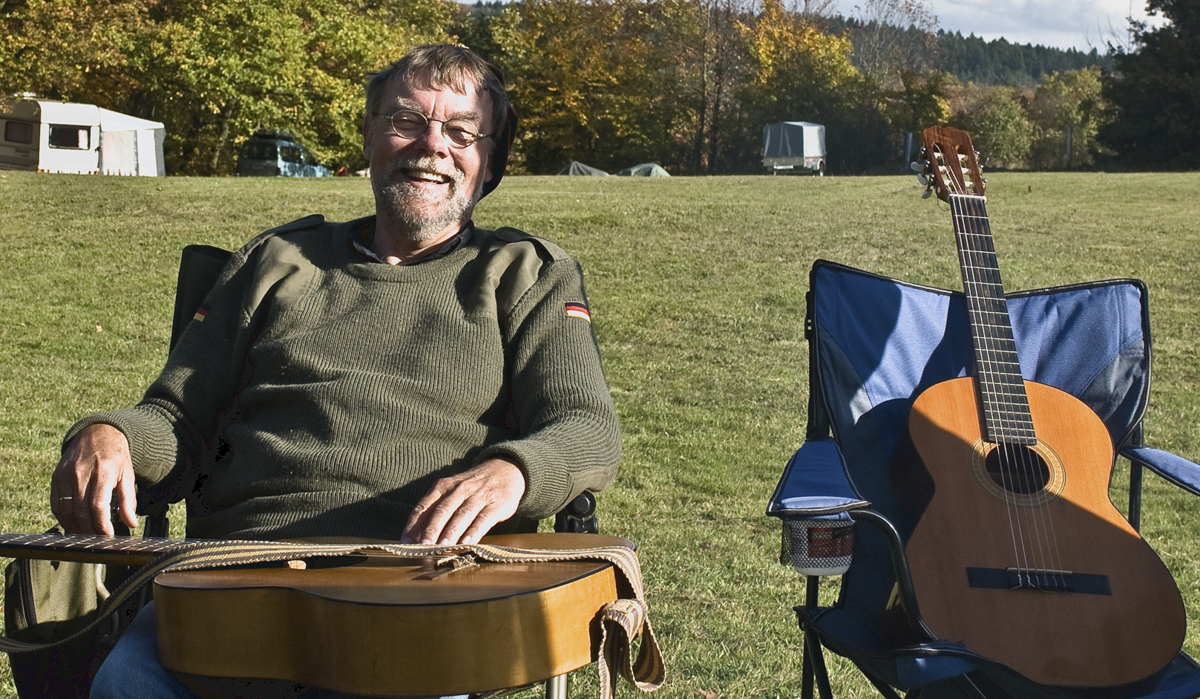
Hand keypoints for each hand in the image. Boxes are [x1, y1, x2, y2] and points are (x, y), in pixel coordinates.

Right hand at [50, 424, 138, 535]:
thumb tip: (131, 524)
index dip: (101, 525)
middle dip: (89, 530)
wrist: (96, 433)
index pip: (98, 505)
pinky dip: (64, 518)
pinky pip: (56, 504)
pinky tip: (73, 525)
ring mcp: (65, 475)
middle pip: (81, 511)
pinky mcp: (56, 477)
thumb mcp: (128, 475)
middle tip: (98, 541)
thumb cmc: (116, 456)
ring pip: (66, 510)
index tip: (108, 537)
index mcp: (103, 472)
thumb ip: (129, 501)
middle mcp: (81, 474)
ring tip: (86, 536)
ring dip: (76, 527)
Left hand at [401, 457, 525, 545]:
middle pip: (442, 510)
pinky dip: (474, 531)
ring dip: (451, 532)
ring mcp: (479, 496)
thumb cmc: (473, 488)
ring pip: (462, 514)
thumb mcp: (452, 492)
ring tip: (442, 548)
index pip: (424, 506)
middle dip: (431, 530)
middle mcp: (460, 489)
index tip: (406, 542)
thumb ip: (435, 511)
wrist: (506, 470)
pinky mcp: (497, 504)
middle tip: (423, 547)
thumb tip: (415, 538)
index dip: (414, 524)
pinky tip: (467, 543)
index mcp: (443, 486)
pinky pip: (484, 519)